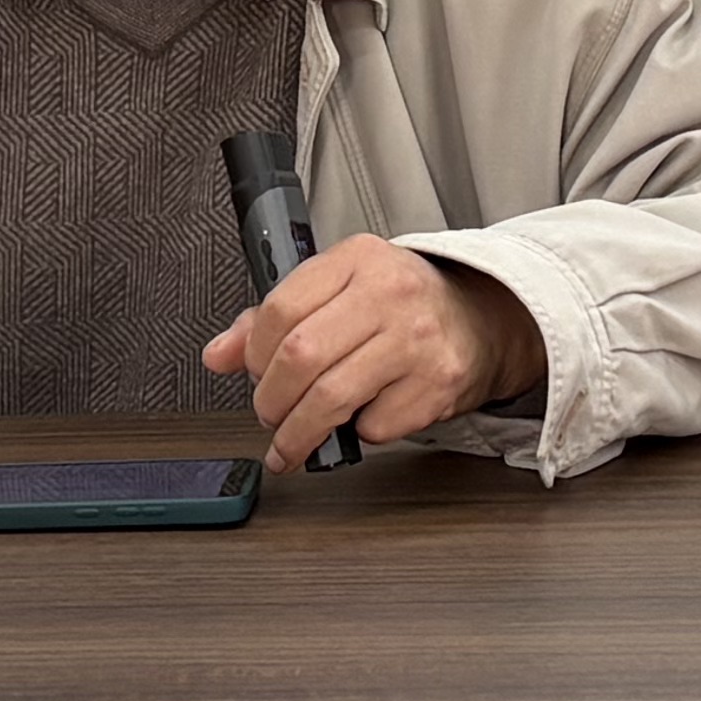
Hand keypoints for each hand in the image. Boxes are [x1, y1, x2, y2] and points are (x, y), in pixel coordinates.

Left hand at [205, 233, 544, 465]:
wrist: (482, 320)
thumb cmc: (402, 305)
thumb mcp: (340, 288)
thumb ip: (274, 316)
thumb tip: (218, 354)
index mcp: (358, 258)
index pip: (280, 308)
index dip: (254, 353)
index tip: (254, 373)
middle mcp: (389, 294)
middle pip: (300, 356)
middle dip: (271, 400)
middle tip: (269, 414)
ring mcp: (416, 341)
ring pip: (330, 400)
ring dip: (298, 433)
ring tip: (291, 442)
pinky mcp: (437, 386)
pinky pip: (374, 426)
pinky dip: (358, 434)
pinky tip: (361, 420)